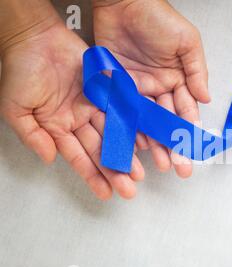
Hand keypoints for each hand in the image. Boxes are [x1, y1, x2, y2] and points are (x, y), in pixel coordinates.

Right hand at [0, 20, 144, 199]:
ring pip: (114, 133)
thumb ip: (33, 135)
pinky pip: (122, 108)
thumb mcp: (16, 108)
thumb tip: (48, 158)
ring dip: (127, 152)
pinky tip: (144, 140)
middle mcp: (78, 120)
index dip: (92, 176)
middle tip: (129, 189)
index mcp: (58, 128)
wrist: (35, 36)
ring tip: (140, 171)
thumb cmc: (21, 70)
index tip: (106, 194)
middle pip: (100, 149)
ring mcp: (94, 106)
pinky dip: (132, 123)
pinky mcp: (106, 90)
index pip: (79, 157)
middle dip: (114, 170)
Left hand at [93, 0, 209, 177]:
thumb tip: (205, 99)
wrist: (122, 2)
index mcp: (178, 79)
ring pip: (146, 123)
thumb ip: (196, 71)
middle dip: (173, 146)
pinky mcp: (117, 88)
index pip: (186, 111)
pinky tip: (135, 145)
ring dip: (153, 144)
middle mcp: (159, 88)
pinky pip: (124, 113)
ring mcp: (137, 90)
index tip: (193, 150)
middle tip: (178, 167)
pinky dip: (129, 129)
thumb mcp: (186, 41)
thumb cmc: (157, 16)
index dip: (189, 131)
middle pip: (167, 123)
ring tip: (158, 164)